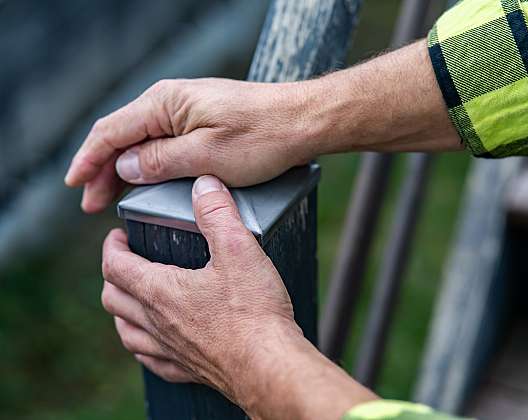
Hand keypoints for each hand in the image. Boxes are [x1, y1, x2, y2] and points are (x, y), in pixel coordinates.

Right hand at [65, 41, 460, 213]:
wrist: (303, 122)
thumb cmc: (262, 137)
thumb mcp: (207, 157)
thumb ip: (161, 161)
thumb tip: (124, 167)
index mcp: (166, 103)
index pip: (112, 133)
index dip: (89, 160)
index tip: (76, 187)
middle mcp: (171, 101)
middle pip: (123, 136)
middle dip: (103, 170)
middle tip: (91, 204)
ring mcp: (188, 110)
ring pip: (143, 140)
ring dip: (124, 168)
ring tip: (110, 198)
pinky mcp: (203, 121)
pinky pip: (164, 141)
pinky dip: (149, 162)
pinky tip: (145, 180)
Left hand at [102, 175, 375, 418]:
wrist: (269, 366)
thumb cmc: (254, 313)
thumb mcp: (238, 250)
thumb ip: (217, 213)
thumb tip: (203, 185)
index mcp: (161, 291)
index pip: (116, 266)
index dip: (111, 246)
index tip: (118, 236)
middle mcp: (158, 322)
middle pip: (114, 298)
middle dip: (114, 275)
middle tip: (126, 260)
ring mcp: (169, 349)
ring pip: (127, 331)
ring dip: (123, 310)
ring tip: (134, 297)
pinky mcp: (187, 370)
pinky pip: (150, 359)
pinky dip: (144, 344)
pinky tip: (157, 341)